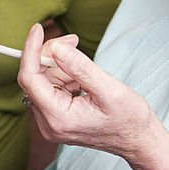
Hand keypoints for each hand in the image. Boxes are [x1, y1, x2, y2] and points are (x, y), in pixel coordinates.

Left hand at [19, 24, 168, 169]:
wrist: (139, 141)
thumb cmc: (129, 119)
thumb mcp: (109, 89)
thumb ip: (80, 67)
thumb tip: (55, 47)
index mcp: (58, 118)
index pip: (30, 79)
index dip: (31, 50)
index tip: (38, 28)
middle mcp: (48, 124)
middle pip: (35, 79)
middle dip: (51, 55)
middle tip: (73, 40)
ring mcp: (51, 123)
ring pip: (44, 82)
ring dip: (60, 66)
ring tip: (88, 69)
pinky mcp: (57, 119)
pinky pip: (52, 89)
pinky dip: (65, 77)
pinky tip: (83, 80)